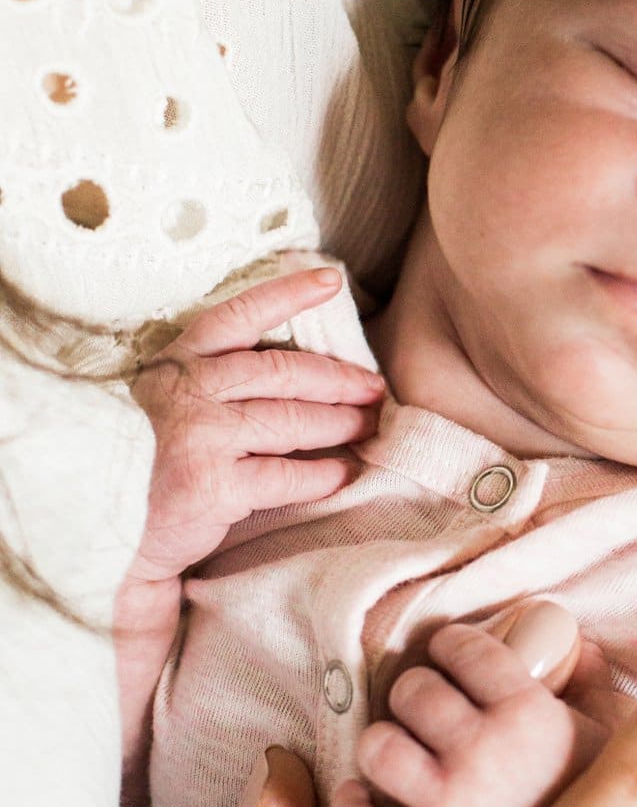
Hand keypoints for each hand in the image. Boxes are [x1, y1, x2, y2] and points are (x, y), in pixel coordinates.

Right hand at [126, 266, 385, 584]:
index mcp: (176, 363)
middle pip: (283, 373)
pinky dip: (320, 475)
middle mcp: (186, 391)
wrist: (94, 526)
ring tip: (365, 429)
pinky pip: (286, 475)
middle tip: (373, 389)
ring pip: (291, 420)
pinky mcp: (210, 485)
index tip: (331, 279)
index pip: (238, 315)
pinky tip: (340, 475)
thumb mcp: (165, 401)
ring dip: (339, 424)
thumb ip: (214, 378)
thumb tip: (291, 366)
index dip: (288, 293)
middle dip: (337, 380)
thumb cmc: (140, 459)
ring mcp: (198, 437)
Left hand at [335, 600, 609, 806]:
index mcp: (533, 712)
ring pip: (380, 748)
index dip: (453, 647)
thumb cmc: (617, 800)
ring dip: (383, 743)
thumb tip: (568, 637)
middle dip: (418, 692)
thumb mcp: (617, 727)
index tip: (452, 657)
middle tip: (430, 710)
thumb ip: (590, 676)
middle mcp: (488, 755)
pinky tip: (362, 797)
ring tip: (400, 749)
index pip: (465, 649)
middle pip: (413, 691)